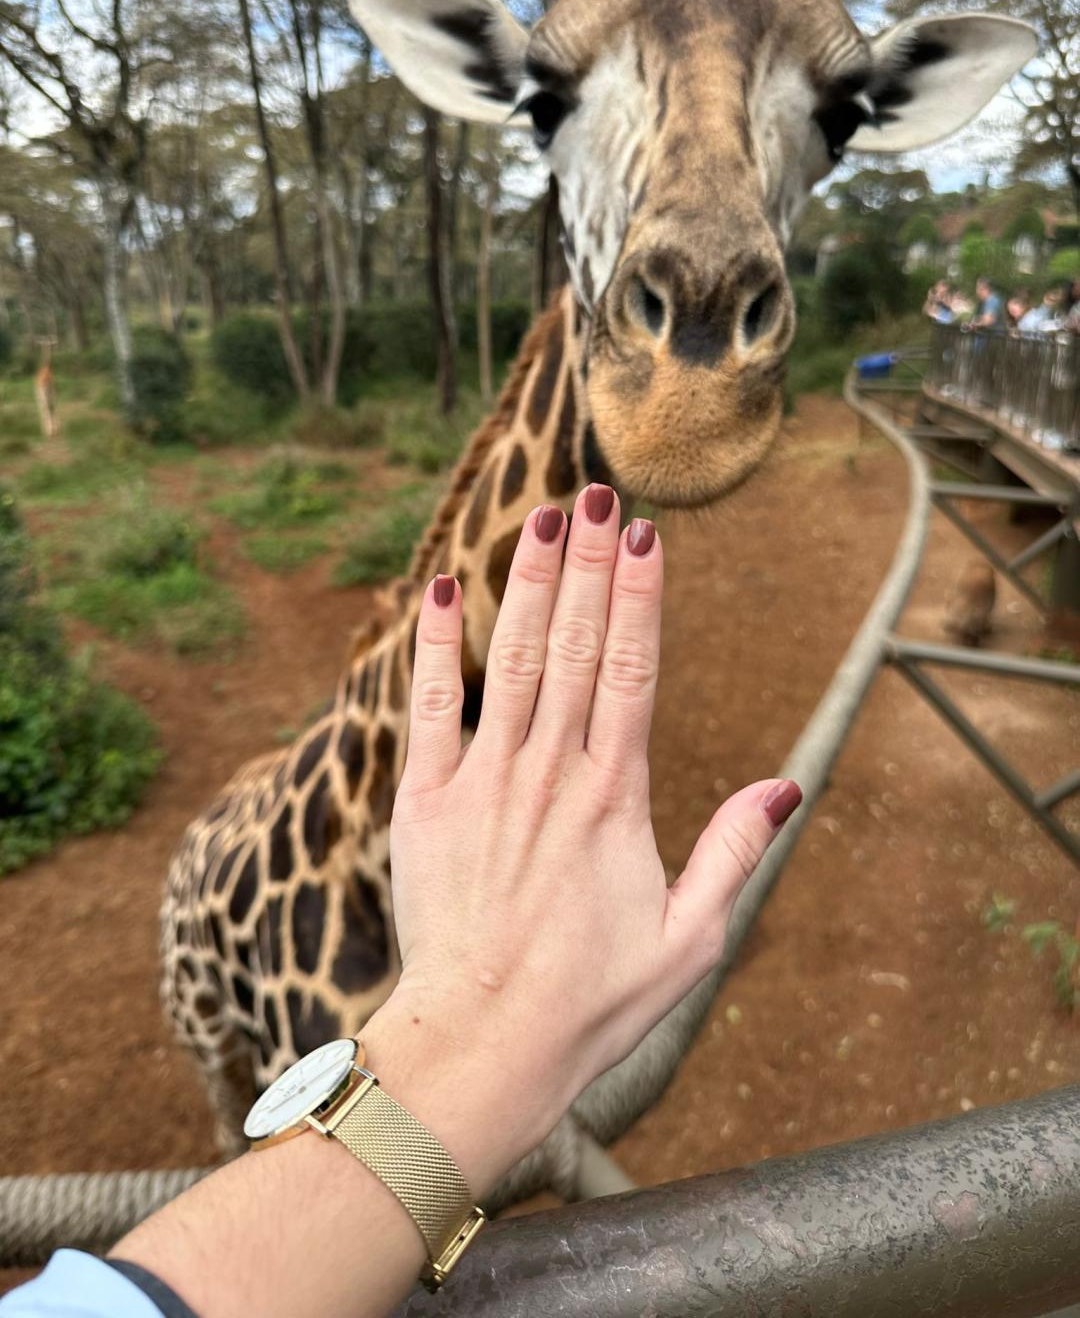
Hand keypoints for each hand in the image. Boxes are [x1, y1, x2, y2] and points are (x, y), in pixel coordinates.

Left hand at [363, 484, 800, 1192]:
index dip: (639, 593)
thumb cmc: (593, 1001)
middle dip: (587, 561)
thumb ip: (735, 853)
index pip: (632, 667)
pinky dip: (432, 644)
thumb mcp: (691, 940)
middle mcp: (550, 770)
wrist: (481, 1045)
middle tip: (596, 491)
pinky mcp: (425, 801)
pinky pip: (426, 705)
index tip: (646, 532)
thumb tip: (788, 786)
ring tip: (539, 515)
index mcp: (615, 794)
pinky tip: (436, 589)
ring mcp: (483, 779)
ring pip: (508, 657)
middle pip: (574, 642)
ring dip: (524, 581)